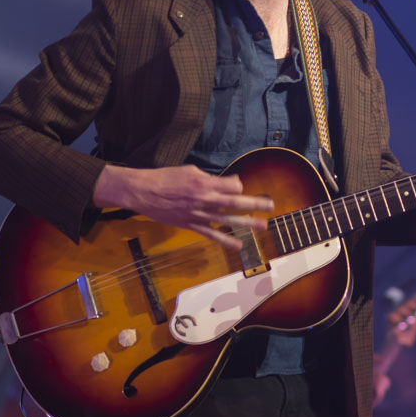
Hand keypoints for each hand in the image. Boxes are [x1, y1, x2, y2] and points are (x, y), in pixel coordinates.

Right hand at [93, 164, 273, 250]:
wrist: (143, 192)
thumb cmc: (166, 178)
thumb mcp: (190, 170)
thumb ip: (210, 178)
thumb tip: (228, 183)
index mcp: (204, 182)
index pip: (232, 185)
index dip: (237, 185)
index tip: (237, 186)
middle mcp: (204, 199)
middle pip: (236, 201)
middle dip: (255, 203)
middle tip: (271, 205)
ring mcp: (199, 214)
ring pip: (228, 219)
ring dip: (248, 223)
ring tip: (264, 226)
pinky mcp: (191, 225)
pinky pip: (212, 235)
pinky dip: (226, 241)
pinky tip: (239, 246)